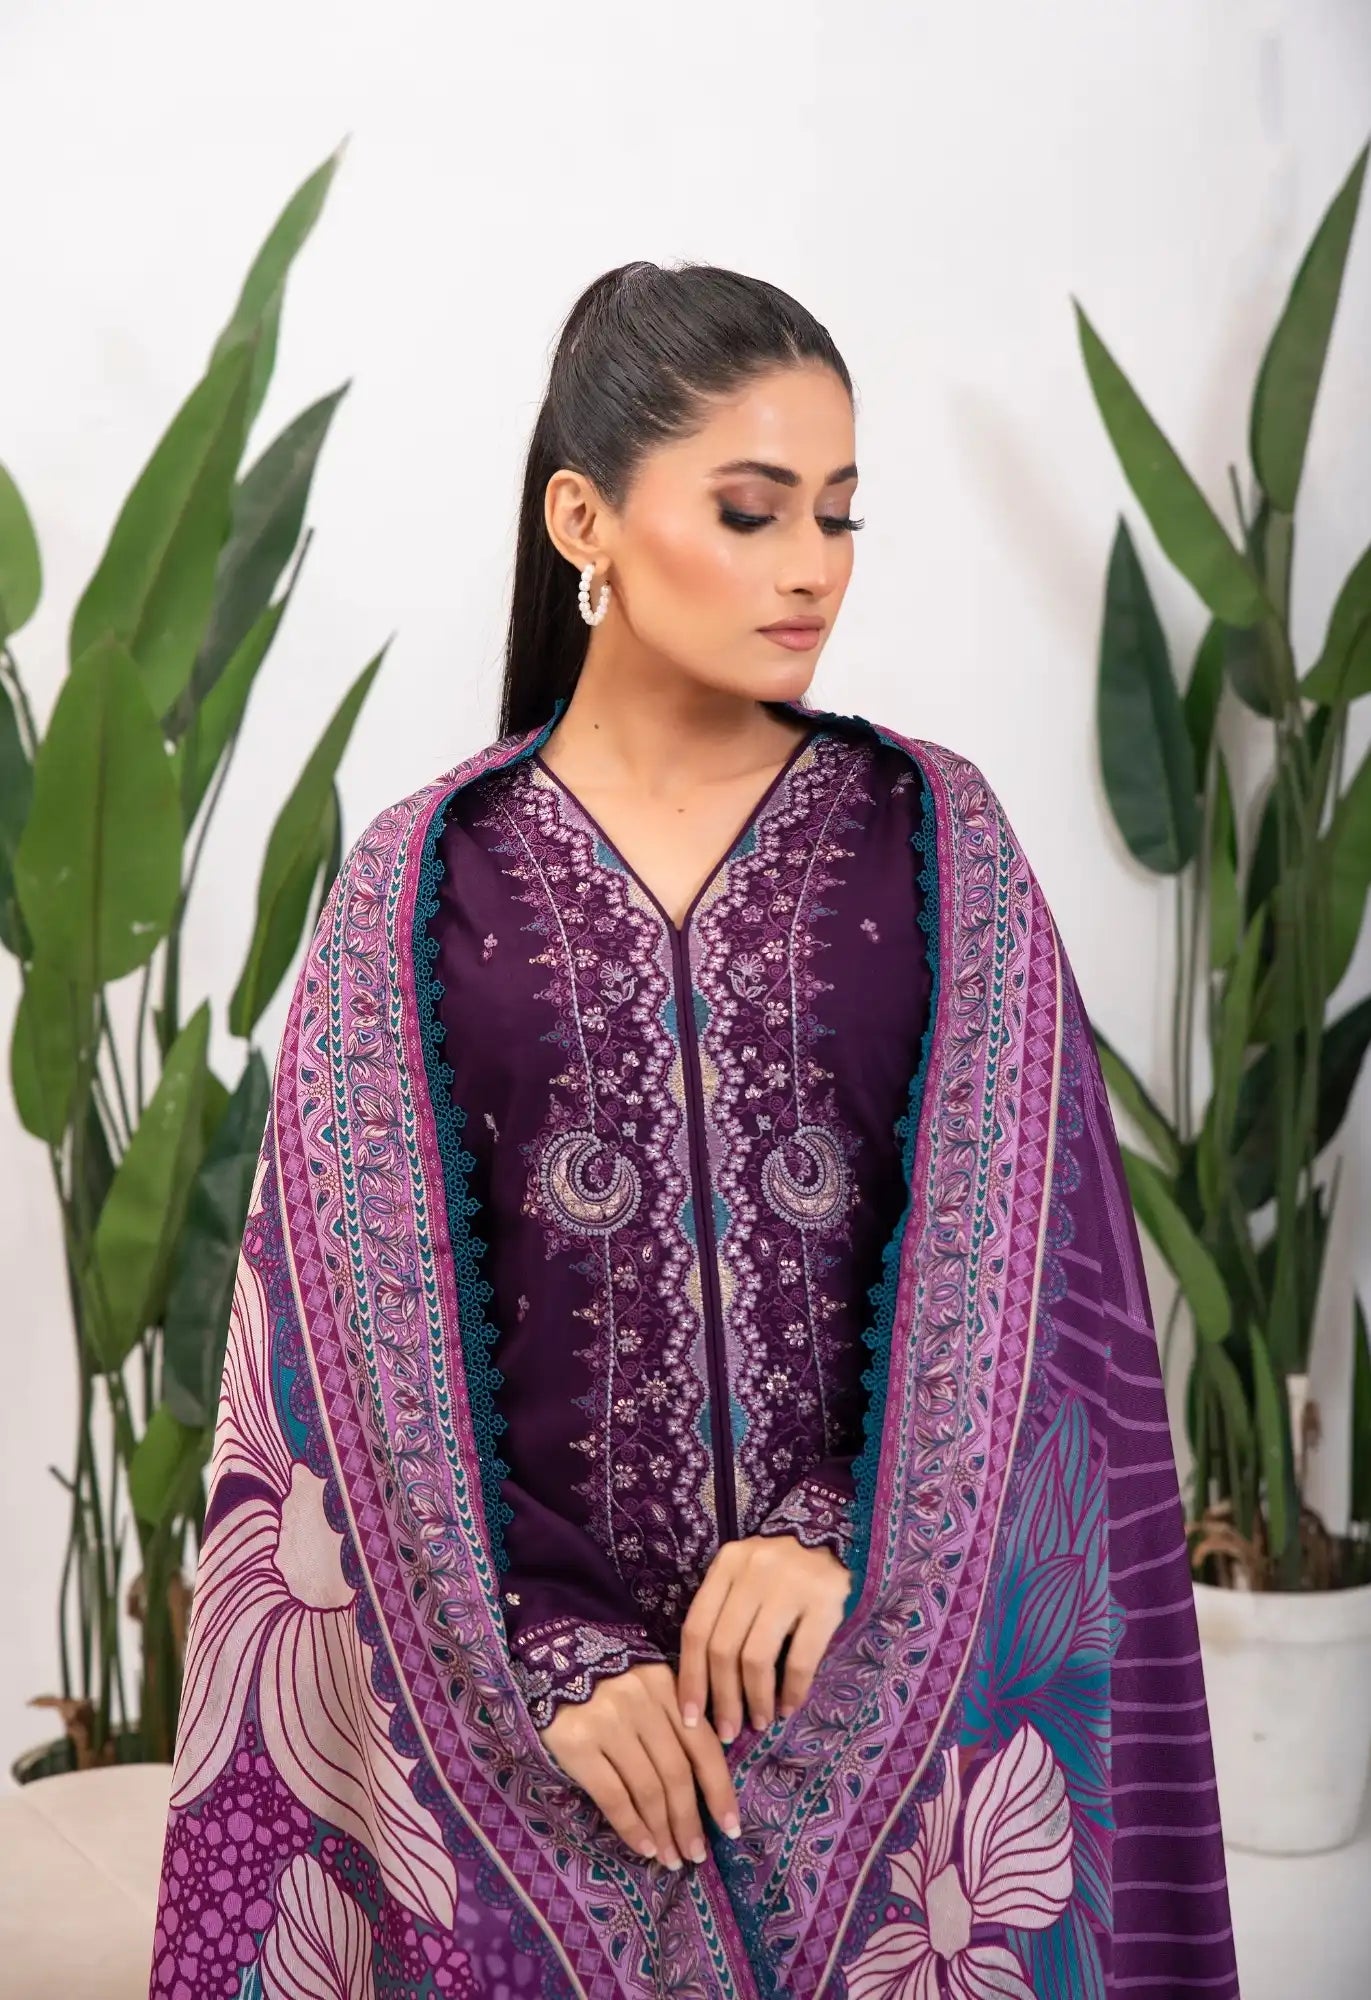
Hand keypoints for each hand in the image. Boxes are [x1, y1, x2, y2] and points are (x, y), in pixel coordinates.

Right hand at [538, 1659, 740, 1868]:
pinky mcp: (577, 1744)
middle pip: (676, 1773)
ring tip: (671, 1858)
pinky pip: (613, 1796)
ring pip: (647, 1789)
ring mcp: (608, 1723)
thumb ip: (673, 1720)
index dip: (720, 1791)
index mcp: (665, 1685)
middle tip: (696, 1854)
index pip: (703, 1745)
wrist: (547, 1659)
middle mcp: (641, 1702)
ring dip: (663, 1831)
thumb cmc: (606, 1679)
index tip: (731, 1827)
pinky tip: (644, 1847)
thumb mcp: (647, 1685)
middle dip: (689, 1821)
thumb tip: (702, 1787)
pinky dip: (632, 1827)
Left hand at [676, 1534, 848, 1742]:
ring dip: (755, 1699)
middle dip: (722, 1699)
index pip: (697, 1629)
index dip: (690, 1678)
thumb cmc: (780, 1566)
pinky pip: (801, 1658)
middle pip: (723, 1648)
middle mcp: (753, 1571)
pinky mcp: (824, 1600)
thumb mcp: (744, 1575)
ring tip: (760, 1722)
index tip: (689, 1717)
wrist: (833, 1535)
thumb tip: (704, 1684)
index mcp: (726, 1565)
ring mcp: (789, 1584)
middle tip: (727, 1731)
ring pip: (757, 1657)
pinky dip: (792, 1690)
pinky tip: (789, 1707)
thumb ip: (723, 1612)